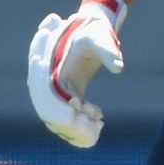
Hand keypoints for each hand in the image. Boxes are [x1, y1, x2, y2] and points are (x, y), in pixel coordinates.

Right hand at [26, 0, 125, 148]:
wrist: (91, 31)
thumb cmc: (93, 32)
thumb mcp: (100, 37)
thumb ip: (108, 50)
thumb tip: (119, 68)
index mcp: (46, 68)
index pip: (45, 97)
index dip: (58, 112)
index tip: (79, 120)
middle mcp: (44, 82)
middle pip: (49, 115)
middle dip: (70, 128)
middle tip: (94, 133)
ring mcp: (53, 92)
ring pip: (57, 122)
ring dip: (76, 130)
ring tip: (99, 129)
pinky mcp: (65, 97)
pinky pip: (67, 119)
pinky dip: (80, 126)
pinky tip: (99, 121)